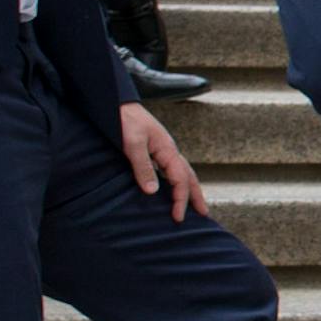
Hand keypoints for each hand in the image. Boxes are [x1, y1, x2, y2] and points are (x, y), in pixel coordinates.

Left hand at [119, 103, 205, 220]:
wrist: (117, 103)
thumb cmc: (125, 120)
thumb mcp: (132, 144)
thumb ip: (143, 167)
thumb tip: (152, 191)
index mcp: (167, 149)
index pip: (180, 179)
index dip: (181, 199)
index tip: (178, 217)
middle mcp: (169, 150)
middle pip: (189, 176)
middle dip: (196, 195)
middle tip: (204, 213)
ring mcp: (163, 149)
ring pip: (182, 172)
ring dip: (189, 188)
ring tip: (194, 202)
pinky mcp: (155, 149)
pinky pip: (171, 169)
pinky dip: (177, 180)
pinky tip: (172, 186)